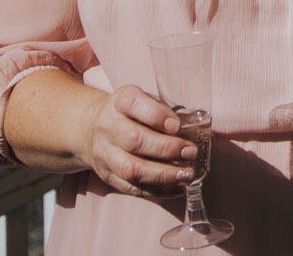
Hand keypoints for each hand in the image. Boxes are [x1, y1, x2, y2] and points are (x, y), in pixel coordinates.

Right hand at [75, 84, 199, 198]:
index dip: (157, 115)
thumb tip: (198, 126)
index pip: (133, 103)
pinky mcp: (107, 175)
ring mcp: (105, 153)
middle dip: (167, 149)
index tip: (177, 125)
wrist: (94, 129)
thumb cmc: (132, 114)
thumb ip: (168, 111)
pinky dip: (157, 191)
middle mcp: (108, 126)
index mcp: (120, 102)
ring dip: (163, 175)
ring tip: (187, 174)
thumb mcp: (146, 101)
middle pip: (134, 140)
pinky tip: (177, 188)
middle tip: (191, 152)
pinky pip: (131, 188)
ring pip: (131, 169)